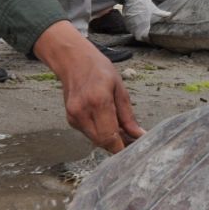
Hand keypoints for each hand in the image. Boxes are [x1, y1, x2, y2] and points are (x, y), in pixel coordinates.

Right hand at [32, 21, 144, 150]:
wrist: (73, 61)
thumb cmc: (99, 70)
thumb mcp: (120, 89)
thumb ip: (128, 116)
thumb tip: (138, 135)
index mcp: (99, 101)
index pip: (110, 136)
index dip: (122, 147)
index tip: (133, 148)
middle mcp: (83, 111)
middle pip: (101, 142)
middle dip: (117, 144)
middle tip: (130, 140)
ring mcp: (74, 116)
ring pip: (95, 139)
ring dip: (108, 139)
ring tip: (120, 129)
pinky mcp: (70, 119)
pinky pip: (88, 133)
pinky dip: (99, 132)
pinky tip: (106, 122)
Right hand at [121, 0, 170, 40]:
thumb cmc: (143, 2)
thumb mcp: (153, 8)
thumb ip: (161, 13)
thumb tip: (170, 14)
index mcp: (143, 24)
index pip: (144, 38)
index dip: (148, 40)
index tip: (151, 39)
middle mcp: (136, 26)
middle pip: (138, 36)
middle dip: (142, 37)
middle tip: (147, 35)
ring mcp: (129, 24)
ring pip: (133, 32)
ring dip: (137, 32)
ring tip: (142, 30)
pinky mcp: (125, 20)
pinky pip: (129, 27)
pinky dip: (133, 27)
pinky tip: (137, 23)